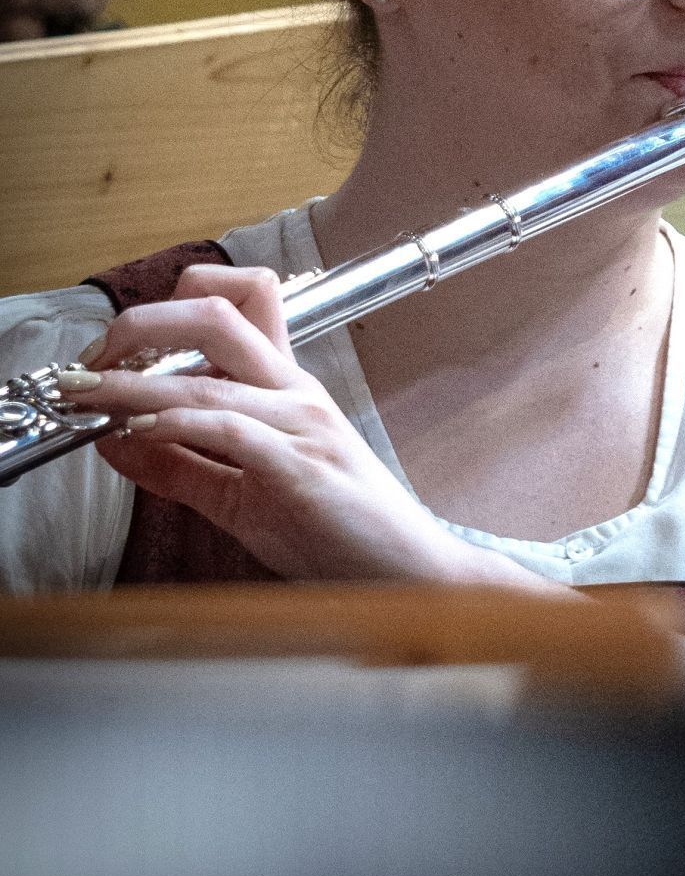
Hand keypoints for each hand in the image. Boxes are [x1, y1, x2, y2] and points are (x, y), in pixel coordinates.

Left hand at [60, 265, 552, 589]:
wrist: (407, 576)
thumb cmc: (338, 535)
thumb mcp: (243, 497)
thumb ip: (180, 466)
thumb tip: (112, 438)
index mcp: (286, 388)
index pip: (243, 299)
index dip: (175, 300)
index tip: (123, 339)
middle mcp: (295, 392)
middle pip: (216, 312)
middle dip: (141, 323)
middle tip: (92, 357)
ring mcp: (301, 424)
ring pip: (206, 377)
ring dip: (133, 383)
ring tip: (88, 395)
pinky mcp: (300, 467)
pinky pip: (227, 427)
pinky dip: (174, 422)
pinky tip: (138, 430)